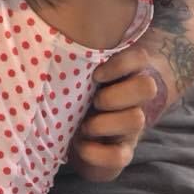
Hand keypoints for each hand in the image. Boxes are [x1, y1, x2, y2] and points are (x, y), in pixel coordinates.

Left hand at [69, 47, 159, 181]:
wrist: (71, 134)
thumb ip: (75, 59)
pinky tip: (81, 146)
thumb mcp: (75, 74)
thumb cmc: (72, 94)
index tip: (95, 74)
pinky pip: (120, 156)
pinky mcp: (121, 153)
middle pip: (147, 86)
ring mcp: (130, 126)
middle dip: (115, 95)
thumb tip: (46, 38)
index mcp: (123, 74)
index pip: (140, 57)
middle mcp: (133, 98)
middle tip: (93, 101)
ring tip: (82, 126)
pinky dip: (97, 152)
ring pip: (136, 119)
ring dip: (104, 123)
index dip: (121, 64)